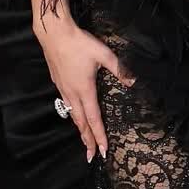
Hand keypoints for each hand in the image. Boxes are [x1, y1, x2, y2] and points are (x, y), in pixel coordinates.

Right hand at [35, 15, 132, 161]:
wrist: (54, 33)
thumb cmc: (79, 43)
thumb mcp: (104, 54)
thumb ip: (120, 69)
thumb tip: (134, 81)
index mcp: (85, 90)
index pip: (94, 119)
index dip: (99, 136)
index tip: (103, 151)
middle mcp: (72, 93)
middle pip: (81, 123)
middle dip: (88, 140)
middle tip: (92, 156)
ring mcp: (63, 89)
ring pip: (72, 115)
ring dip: (79, 130)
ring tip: (84, 141)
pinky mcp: (58, 82)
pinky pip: (66, 105)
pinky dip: (72, 116)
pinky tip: (74, 115)